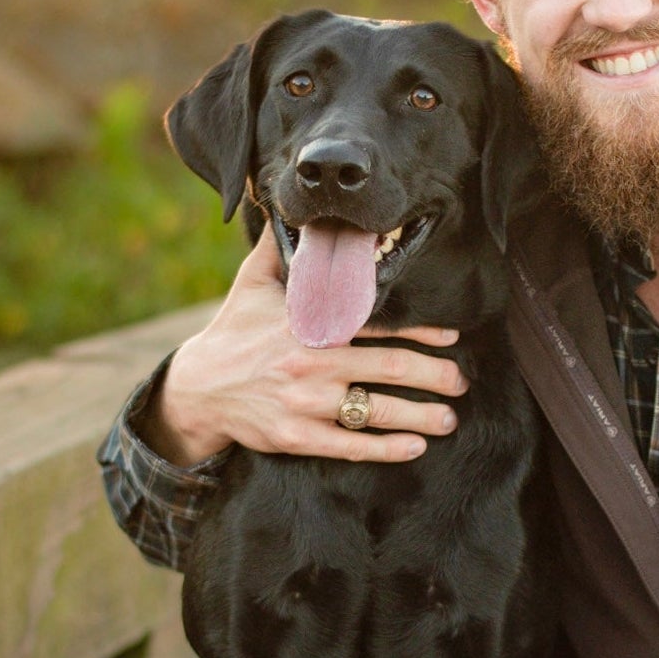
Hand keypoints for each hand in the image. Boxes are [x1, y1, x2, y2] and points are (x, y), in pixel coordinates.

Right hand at [146, 226, 468, 465]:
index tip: (452, 337)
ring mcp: (304, 403)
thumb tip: (300, 208)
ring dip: (421, 416)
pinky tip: (414, 447)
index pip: (378, 324)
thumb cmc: (233, 330)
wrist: (197, 389)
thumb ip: (283, 248)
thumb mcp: (253, 282)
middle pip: (390, 369)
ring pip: (376, 410)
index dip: (421, 331)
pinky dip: (386, 449)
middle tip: (461, 381)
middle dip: (434, 375)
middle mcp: (311, 362)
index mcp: (309, 323)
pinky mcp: (296, 437)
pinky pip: (350, 445)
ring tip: (449, 418)